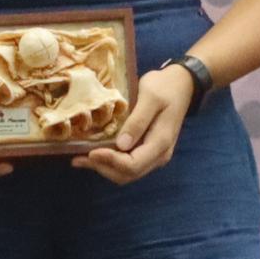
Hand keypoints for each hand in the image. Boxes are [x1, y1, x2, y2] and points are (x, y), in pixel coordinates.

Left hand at [70, 64, 194, 184]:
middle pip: (128, 174)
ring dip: (104, 168)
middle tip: (79, 157)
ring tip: (80, 158)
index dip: (110, 161)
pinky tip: (93, 153)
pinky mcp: (146, 150)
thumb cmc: (165, 88)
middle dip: (102, 168)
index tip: (91, 151)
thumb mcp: (150, 98)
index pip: (133, 165)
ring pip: (126, 173)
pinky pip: (127, 164)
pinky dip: (109, 162)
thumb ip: (138, 121)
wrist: (181, 84)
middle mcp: (158, 155)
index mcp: (160, 143)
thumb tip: (121, 145)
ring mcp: (153, 155)